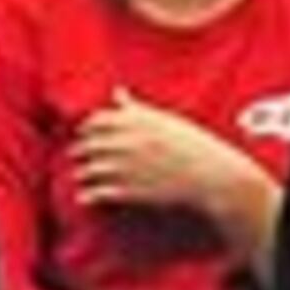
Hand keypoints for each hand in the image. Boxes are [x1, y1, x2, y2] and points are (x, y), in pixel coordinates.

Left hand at [68, 89, 252, 216]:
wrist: (212, 176)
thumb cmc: (192, 145)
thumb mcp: (165, 119)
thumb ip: (135, 107)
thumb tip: (117, 91)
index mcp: (135, 122)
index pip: (95, 120)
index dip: (87, 127)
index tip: (85, 132)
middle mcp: (127, 142)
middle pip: (88, 145)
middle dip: (80, 150)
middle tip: (77, 154)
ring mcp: (127, 168)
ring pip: (89, 170)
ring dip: (82, 173)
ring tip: (81, 176)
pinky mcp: (131, 192)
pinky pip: (98, 193)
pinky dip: (87, 196)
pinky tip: (83, 198)